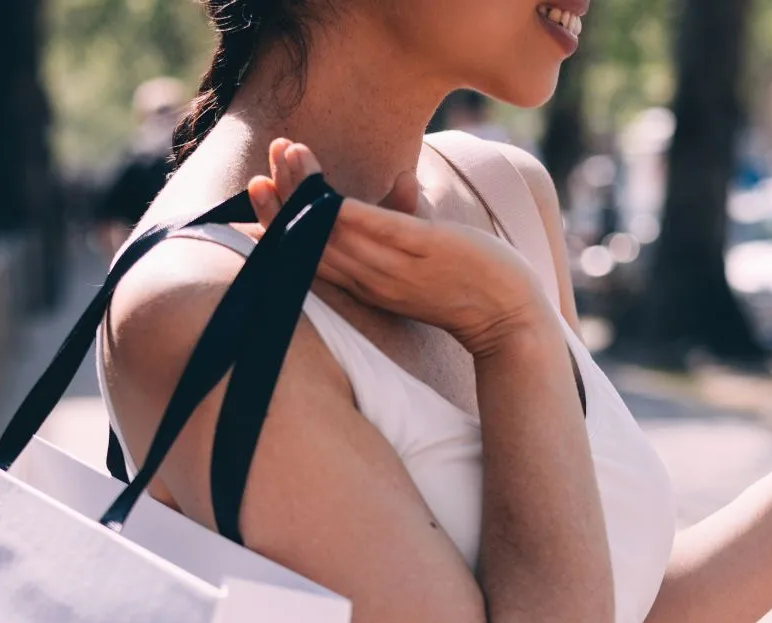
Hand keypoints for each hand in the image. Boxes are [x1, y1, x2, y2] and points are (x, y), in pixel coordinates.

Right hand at [245, 139, 553, 357]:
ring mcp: (392, 267)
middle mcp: (369, 278)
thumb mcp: (424, 250)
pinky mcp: (420, 252)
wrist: (512, 321)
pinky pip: (370, 229)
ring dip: (303, 190)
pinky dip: (340, 207)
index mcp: (364, 281)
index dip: (278, 220)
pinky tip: (322, 182)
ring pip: (329, 229)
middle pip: (306, 240)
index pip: (306, 252)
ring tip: (289, 152)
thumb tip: (397, 180)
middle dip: (279, 200)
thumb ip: (405, 216)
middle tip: (263, 163)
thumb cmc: (468, 285)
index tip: (259, 185)